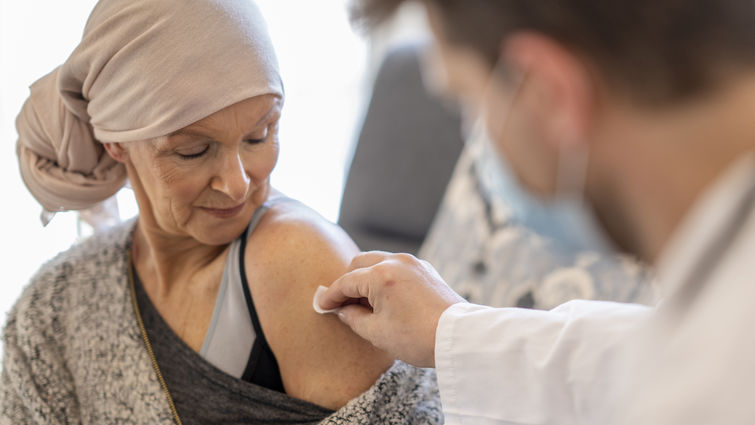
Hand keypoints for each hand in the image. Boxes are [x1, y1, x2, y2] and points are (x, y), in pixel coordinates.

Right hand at [318, 251, 465, 367]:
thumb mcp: (377, 333)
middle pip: (359, 263)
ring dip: (366, 277)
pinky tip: (383, 297)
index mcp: (381, 275)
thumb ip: (354, 318)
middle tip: (341, 304)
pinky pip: (396, 266)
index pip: (346, 282)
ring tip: (363, 303)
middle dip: (347, 282)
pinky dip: (384, 276)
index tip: (321, 306)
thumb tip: (343, 311)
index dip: (331, 296)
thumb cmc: (418, 337)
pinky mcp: (426, 269)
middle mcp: (396, 261)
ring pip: (378, 261)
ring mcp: (413, 263)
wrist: (460, 337)